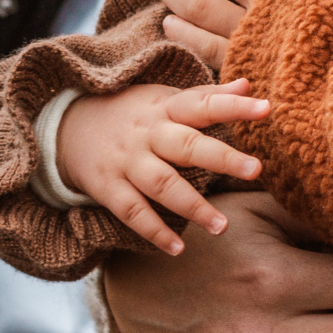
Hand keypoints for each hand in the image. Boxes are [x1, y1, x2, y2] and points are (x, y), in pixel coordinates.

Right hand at [56, 78, 264, 253]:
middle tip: (256, 170)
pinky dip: (154, 231)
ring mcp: (127, 161)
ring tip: (223, 226)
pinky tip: (178, 249)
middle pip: (186, 145)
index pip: (203, 103)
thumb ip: (207, 95)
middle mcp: (147, 133)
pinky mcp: (108, 187)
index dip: (234, 105)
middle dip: (222, 157)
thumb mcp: (164, 96)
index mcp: (165, 107)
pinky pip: (132, 212)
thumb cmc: (131, 111)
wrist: (66, 124)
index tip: (266, 107)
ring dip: (193, 206)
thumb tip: (249, 83)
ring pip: (162, 184)